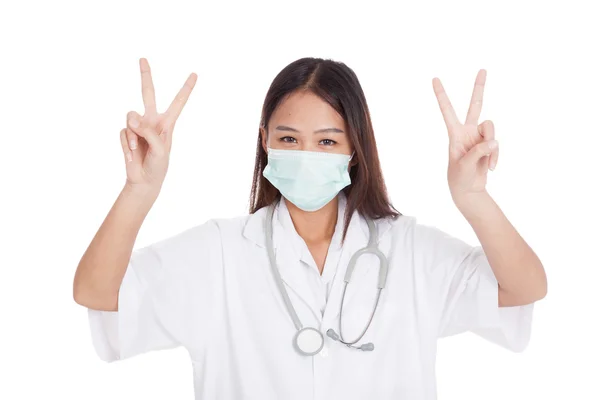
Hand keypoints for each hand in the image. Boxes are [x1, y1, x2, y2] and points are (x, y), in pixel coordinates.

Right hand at [121, 58, 196, 192]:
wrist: (143, 181)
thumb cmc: (158, 166)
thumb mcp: (159, 149)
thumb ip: (148, 131)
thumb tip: (132, 119)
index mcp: (167, 123)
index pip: (178, 103)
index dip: (186, 89)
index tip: (195, 74)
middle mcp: (152, 121)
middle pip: (148, 94)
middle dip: (145, 76)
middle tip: (143, 58)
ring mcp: (138, 126)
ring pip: (130, 116)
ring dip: (134, 133)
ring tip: (139, 147)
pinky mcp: (126, 134)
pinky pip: (123, 131)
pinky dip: (127, 143)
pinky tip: (132, 152)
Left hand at [432, 69, 498, 204]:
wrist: (469, 190)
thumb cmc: (460, 178)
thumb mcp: (465, 166)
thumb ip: (478, 152)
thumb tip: (493, 141)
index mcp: (454, 133)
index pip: (447, 111)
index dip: (441, 95)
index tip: (434, 78)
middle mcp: (467, 131)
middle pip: (475, 105)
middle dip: (479, 88)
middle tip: (483, 69)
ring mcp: (479, 137)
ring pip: (491, 129)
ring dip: (491, 146)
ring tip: (487, 162)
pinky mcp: (489, 144)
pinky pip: (496, 144)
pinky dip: (495, 156)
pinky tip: (492, 168)